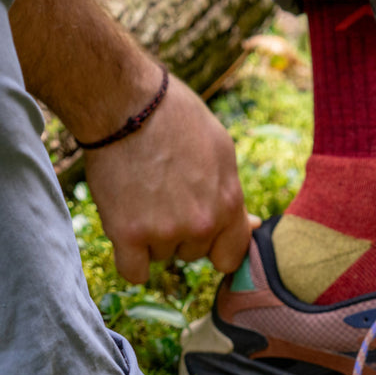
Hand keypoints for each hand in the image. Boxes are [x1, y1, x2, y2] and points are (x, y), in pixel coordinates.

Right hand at [82, 75, 250, 283]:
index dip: (214, 244)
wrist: (123, 102)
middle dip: (179, 232)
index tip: (199, 229)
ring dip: (151, 238)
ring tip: (141, 195)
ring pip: (161, 257)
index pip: (230, 256)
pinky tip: (127, 233)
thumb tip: (252, 225)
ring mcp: (164, 231)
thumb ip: (233, 195)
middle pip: (191, 254)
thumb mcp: (221, 150)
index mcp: (228, 204)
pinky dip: (130, 260)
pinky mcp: (128, 235)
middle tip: (162, 193)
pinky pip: (133, 273)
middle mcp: (200, 224)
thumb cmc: (175, 118)